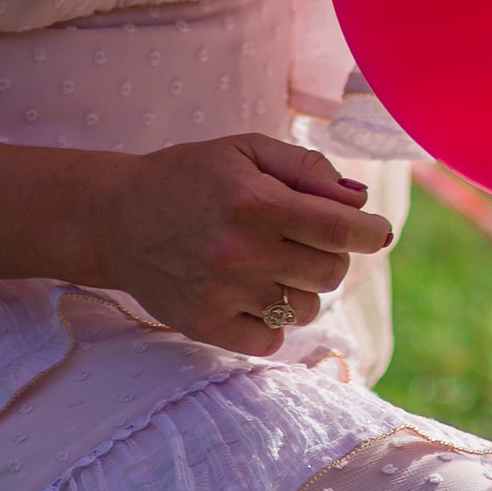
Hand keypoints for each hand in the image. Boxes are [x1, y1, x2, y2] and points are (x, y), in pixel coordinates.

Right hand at [89, 133, 392, 357]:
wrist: (115, 219)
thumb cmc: (189, 177)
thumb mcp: (245, 151)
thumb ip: (307, 168)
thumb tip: (359, 202)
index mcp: (255, 202)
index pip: (341, 231)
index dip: (370, 232)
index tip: (376, 231)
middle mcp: (242, 252)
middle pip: (330, 271)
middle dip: (331, 254)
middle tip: (306, 239)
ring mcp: (224, 294)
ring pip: (305, 307)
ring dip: (300, 287)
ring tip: (268, 264)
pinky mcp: (208, 326)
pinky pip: (272, 339)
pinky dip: (272, 320)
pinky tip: (250, 294)